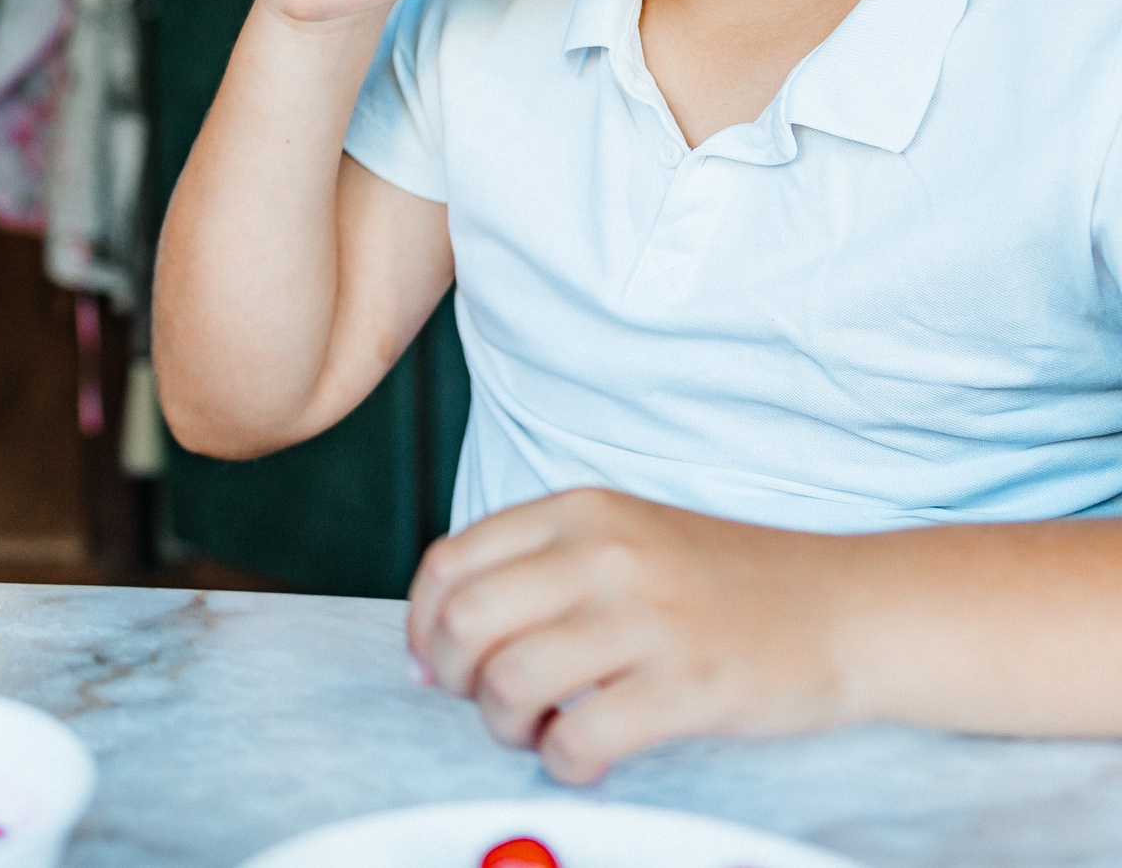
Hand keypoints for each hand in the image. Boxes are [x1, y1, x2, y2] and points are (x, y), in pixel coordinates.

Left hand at [406, 488, 854, 782]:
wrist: (848, 607)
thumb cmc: (723, 583)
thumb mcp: (623, 538)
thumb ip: (534, 573)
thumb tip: (432, 650)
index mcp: (579, 511)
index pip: (449, 562)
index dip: (425, 624)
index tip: (437, 663)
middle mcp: (604, 553)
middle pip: (465, 620)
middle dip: (455, 676)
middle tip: (487, 701)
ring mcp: (647, 618)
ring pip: (510, 679)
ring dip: (504, 724)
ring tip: (538, 730)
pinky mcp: (689, 685)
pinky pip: (579, 737)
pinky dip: (563, 762)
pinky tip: (585, 758)